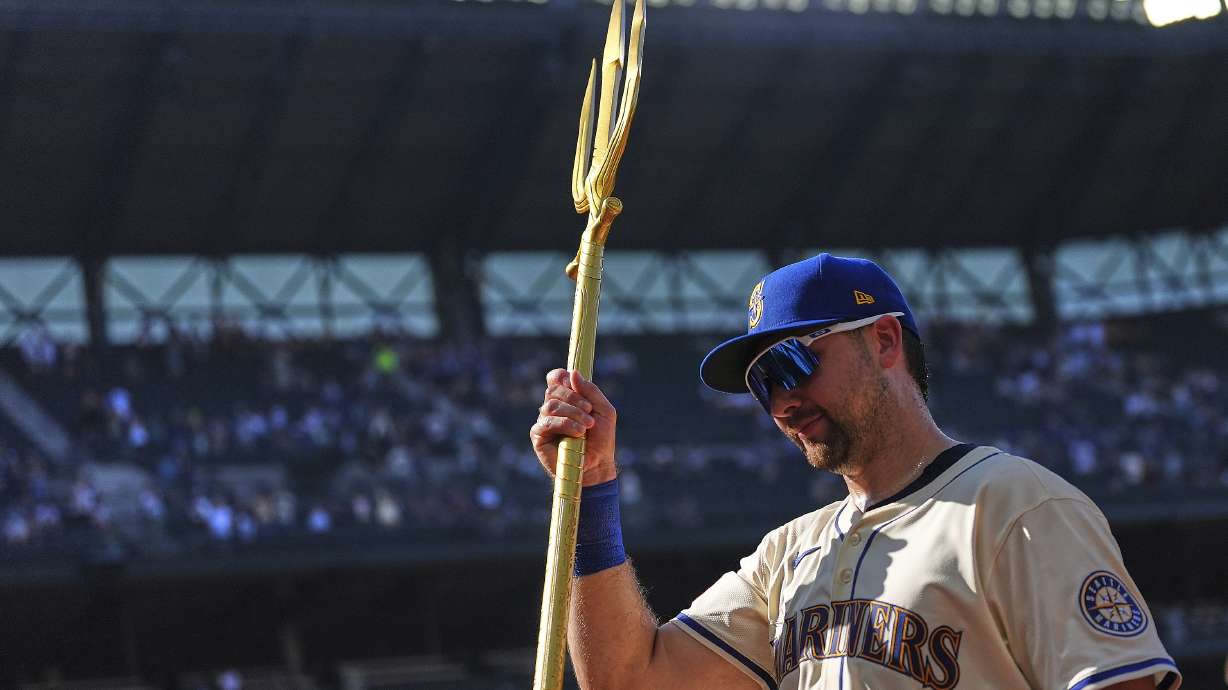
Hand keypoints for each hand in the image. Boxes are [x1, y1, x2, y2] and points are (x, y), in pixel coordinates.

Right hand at [530, 369, 617, 486]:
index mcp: (567, 399)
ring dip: (572, 413)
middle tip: (589, 411)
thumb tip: (573, 373)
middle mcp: (553, 408)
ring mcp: (544, 421)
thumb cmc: (601, 438)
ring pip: (550, 405)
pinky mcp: (538, 436)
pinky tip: (578, 433)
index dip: (561, 376)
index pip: (555, 378)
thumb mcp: (605, 411)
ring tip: (587, 426)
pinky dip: (565, 424)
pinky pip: (546, 422)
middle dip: (574, 398)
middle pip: (553, 390)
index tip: (573, 383)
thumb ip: (591, 391)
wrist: (598, 464)